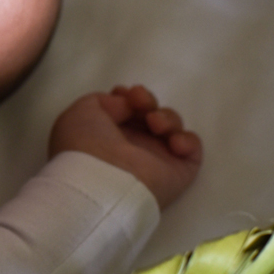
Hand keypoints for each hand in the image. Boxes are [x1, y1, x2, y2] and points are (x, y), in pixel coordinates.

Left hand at [48, 85, 202, 209]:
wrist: (103, 180)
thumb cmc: (86, 144)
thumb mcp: (82, 112)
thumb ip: (106, 101)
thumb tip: (126, 104)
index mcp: (105, 133)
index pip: (125, 110)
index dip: (129, 97)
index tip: (126, 93)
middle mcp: (130, 145)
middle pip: (149, 114)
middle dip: (147, 101)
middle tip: (140, 102)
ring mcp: (154, 158)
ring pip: (171, 126)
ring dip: (166, 118)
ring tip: (154, 124)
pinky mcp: (176, 171)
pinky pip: (191, 149)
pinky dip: (187, 140)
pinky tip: (174, 144)